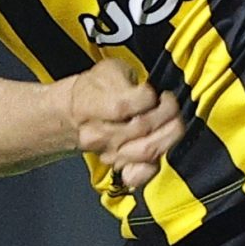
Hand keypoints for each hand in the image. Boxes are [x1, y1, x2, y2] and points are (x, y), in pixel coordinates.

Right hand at [64, 57, 184, 190]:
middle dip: (167, 112)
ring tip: (171, 120)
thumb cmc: (94, 89)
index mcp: (93, 104)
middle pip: (142, 127)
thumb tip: (152, 88)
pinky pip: (137, 176)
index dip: (148, 95)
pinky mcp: (118, 167)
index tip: (153, 90)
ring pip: (147, 151)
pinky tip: (158, 153)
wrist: (73, 114)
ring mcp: (110, 153)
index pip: (126, 105)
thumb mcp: (109, 69)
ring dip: (168, 134)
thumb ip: (130, 77)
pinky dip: (151, 168)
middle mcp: (100, 133)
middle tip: (169, 102)